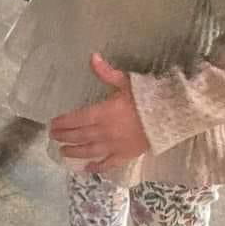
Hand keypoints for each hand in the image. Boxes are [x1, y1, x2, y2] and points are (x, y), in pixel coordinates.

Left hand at [50, 54, 149, 175]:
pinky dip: (97, 167)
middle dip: (65, 136)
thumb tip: (92, 56)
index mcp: (104, 112)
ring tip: (63, 152)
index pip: (77, 119)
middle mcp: (105, 131)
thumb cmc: (147, 97)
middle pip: (80, 135)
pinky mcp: (127, 156)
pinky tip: (88, 169)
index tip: (53, 123)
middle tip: (53, 137)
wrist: (171, 117)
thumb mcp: (125, 82)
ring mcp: (115, 146)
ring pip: (90, 151)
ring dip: (75, 152)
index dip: (64, 122)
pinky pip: (108, 164)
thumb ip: (106, 72)